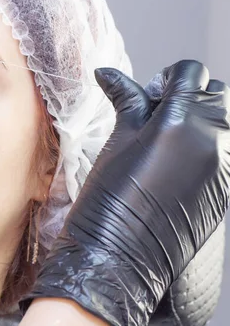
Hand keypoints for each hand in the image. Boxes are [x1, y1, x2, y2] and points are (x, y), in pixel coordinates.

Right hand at [28, 60, 229, 325]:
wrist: (121, 253)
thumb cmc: (109, 197)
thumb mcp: (117, 140)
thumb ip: (126, 101)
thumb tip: (107, 72)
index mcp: (179, 121)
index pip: (192, 72)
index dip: (168, 77)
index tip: (150, 93)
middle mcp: (212, 138)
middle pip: (219, 92)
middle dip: (192, 93)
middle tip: (160, 112)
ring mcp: (225, 163)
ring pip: (226, 120)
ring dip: (204, 118)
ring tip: (171, 137)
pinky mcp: (227, 184)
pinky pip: (226, 149)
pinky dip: (209, 144)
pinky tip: (178, 161)